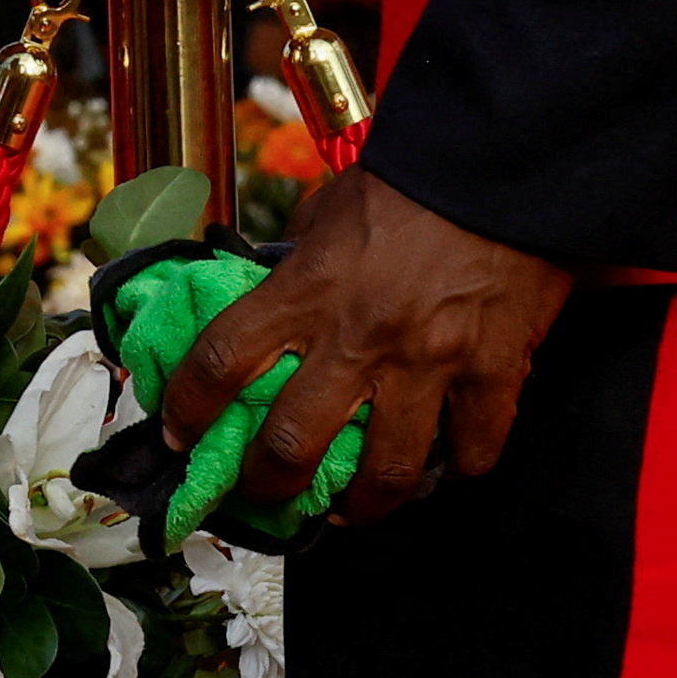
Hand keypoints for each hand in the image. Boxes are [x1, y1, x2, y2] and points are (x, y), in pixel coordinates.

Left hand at [158, 165, 571, 524]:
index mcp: (309, 289)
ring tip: (349, 508)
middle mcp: (360, 337)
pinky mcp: (492, 375)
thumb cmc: (407, 184)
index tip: (178, 430)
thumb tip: (271, 294)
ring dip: (360, 504)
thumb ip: (296, 262)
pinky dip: (455, 466)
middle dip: (265, 484)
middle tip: (259, 492)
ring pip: (385, 473)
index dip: (188, 405)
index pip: (222, 360)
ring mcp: (429, 364)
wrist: (498, 169)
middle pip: (292, 444)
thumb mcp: (326, 212)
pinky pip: (472, 451)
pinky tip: (442, 464)